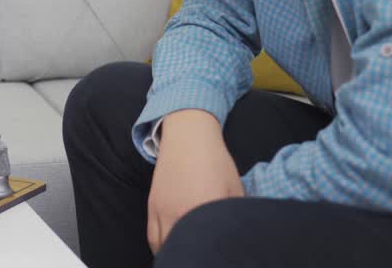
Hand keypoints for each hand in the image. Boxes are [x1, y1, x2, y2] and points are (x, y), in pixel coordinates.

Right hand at [146, 109, 243, 252]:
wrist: (188, 137)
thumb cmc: (215, 161)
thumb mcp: (235, 188)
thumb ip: (236, 214)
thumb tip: (240, 233)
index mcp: (204, 210)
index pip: (207, 244)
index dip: (210, 254)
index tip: (217, 257)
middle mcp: (180, 213)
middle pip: (181, 248)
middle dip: (190, 256)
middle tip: (202, 259)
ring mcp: (163, 210)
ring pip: (162, 246)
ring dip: (172, 255)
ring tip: (184, 258)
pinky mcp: (153, 205)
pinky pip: (152, 234)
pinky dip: (159, 246)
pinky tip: (169, 249)